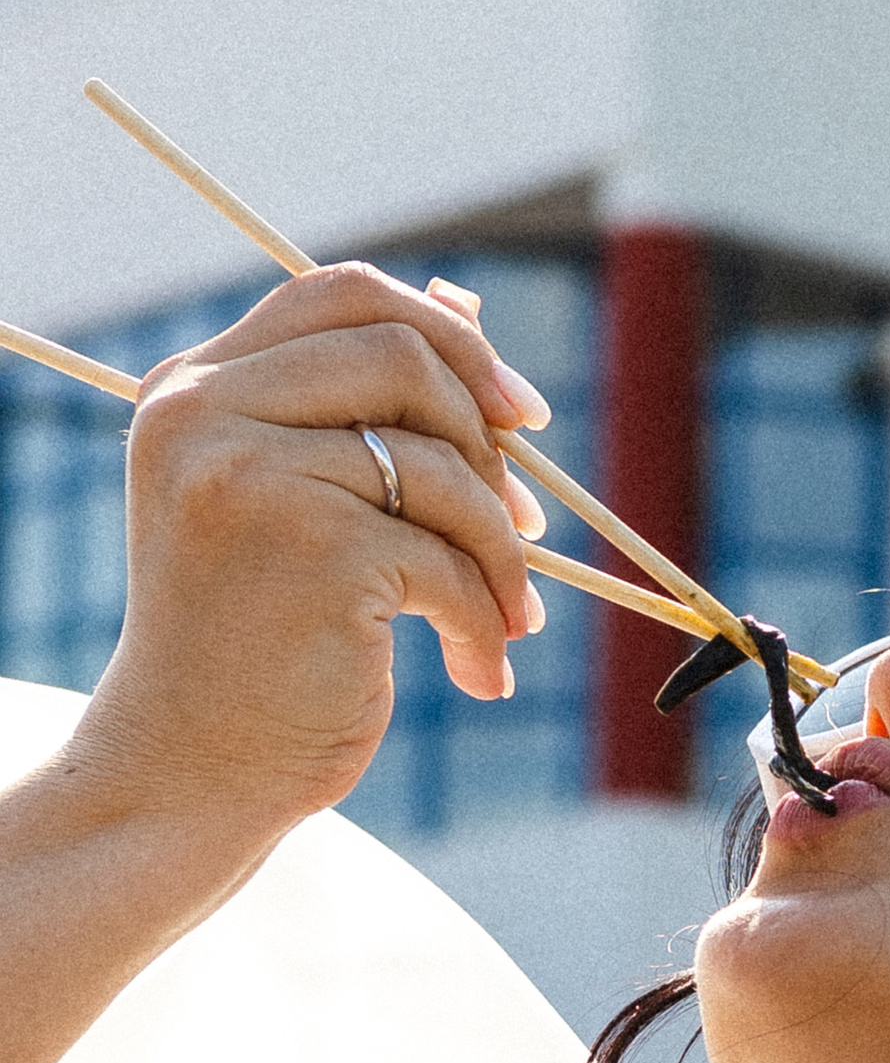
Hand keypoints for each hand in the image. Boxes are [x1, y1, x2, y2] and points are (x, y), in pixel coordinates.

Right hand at [71, 262, 554, 853]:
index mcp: (192, 388)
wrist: (193, 768)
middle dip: (488, 444)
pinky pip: (450, 559)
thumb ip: (358, 409)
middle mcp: (207, 415)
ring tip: (508, 616)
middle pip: (403, 358)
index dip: (449, 336)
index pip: (341, 294)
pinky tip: (479, 671)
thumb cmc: (255, 642)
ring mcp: (255, 477)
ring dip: (501, 553)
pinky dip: (485, 620)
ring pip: (442, 466)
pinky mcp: (315, 549)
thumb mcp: (289, 502)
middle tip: (523, 530)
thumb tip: (470, 309)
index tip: (518, 414)